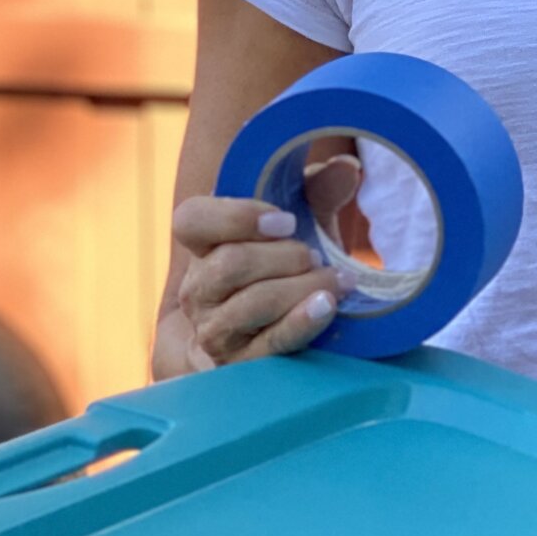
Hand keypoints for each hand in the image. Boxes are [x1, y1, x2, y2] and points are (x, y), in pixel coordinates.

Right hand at [162, 192, 356, 374]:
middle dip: (285, 256)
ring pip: (248, 304)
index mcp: (206, 247)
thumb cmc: (291, 270)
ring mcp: (213, 332)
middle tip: (317, 256)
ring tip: (336, 282)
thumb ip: (319, 192)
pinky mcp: (238, 367)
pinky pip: (267, 345)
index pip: (191, 221)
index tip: (286, 220)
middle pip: (228, 263)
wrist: (290, 336)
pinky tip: (326, 306)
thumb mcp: (305, 228)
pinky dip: (300, 322)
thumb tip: (346, 168)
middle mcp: (199, 290)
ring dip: (300, 287)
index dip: (235, 216)